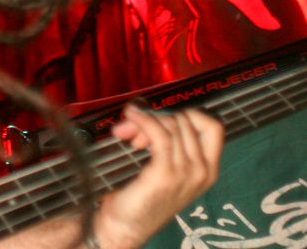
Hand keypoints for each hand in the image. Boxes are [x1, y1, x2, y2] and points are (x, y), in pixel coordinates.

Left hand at [94, 104, 223, 248]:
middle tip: (134, 128)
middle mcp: (202, 171)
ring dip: (144, 121)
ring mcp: (187, 173)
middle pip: (185, 121)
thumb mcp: (163, 166)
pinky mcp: (165, 173)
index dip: (186, 114)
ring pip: (170, 124)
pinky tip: (130, 118)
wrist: (125, 226)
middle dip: (156, 116)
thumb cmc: (140, 196)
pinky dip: (142, 120)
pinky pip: (158, 133)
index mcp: (207, 169)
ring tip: (127, 133)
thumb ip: (164, 140)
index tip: (163, 120)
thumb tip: (145, 111)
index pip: (212, 126)